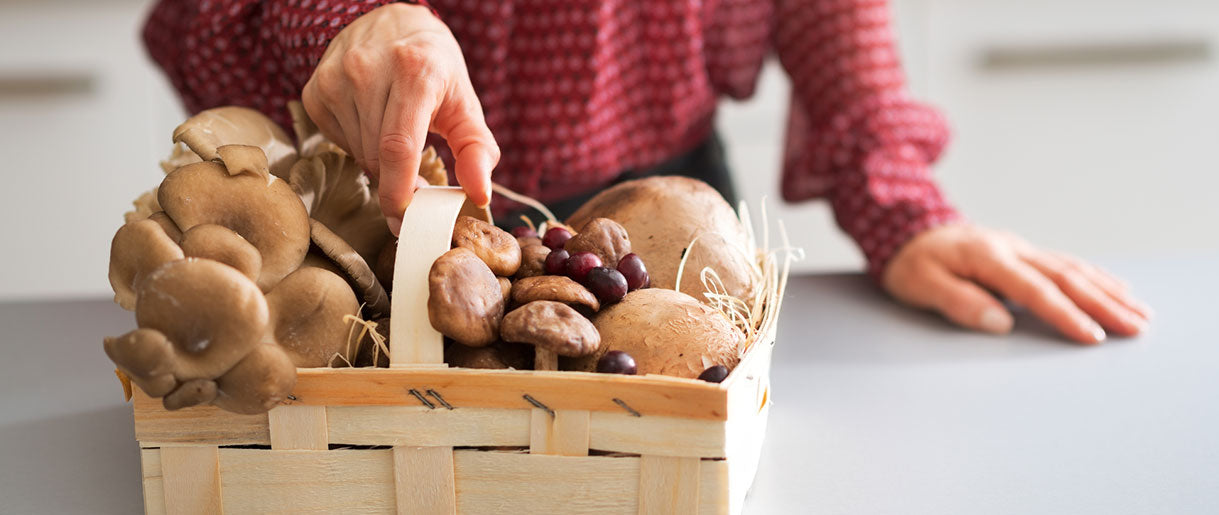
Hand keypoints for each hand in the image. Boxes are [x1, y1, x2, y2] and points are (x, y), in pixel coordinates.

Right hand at [302, 3, 498, 234]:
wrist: (390, 23)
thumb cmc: (434, 69)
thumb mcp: (465, 103)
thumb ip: (478, 150)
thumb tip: (480, 193)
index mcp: (415, 70)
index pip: (398, 147)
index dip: (400, 192)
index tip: (406, 220)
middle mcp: (368, 69)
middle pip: (377, 157)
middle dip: (396, 182)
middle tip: (414, 183)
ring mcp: (335, 78)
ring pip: (357, 153)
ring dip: (379, 164)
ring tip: (395, 138)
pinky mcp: (315, 90)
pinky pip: (337, 142)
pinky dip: (357, 146)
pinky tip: (371, 122)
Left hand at [883, 223, 1151, 343]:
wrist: (906, 231)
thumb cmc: (912, 264)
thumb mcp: (921, 285)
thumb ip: (959, 302)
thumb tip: (1001, 323)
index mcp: (987, 258)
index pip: (1034, 290)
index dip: (1064, 314)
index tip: (1093, 336)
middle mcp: (1011, 249)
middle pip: (1066, 277)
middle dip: (1104, 304)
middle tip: (1137, 327)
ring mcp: (1020, 248)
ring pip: (1073, 268)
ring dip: (1108, 291)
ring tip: (1140, 313)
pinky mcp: (1023, 252)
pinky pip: (1065, 263)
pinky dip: (1095, 276)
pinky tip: (1116, 288)